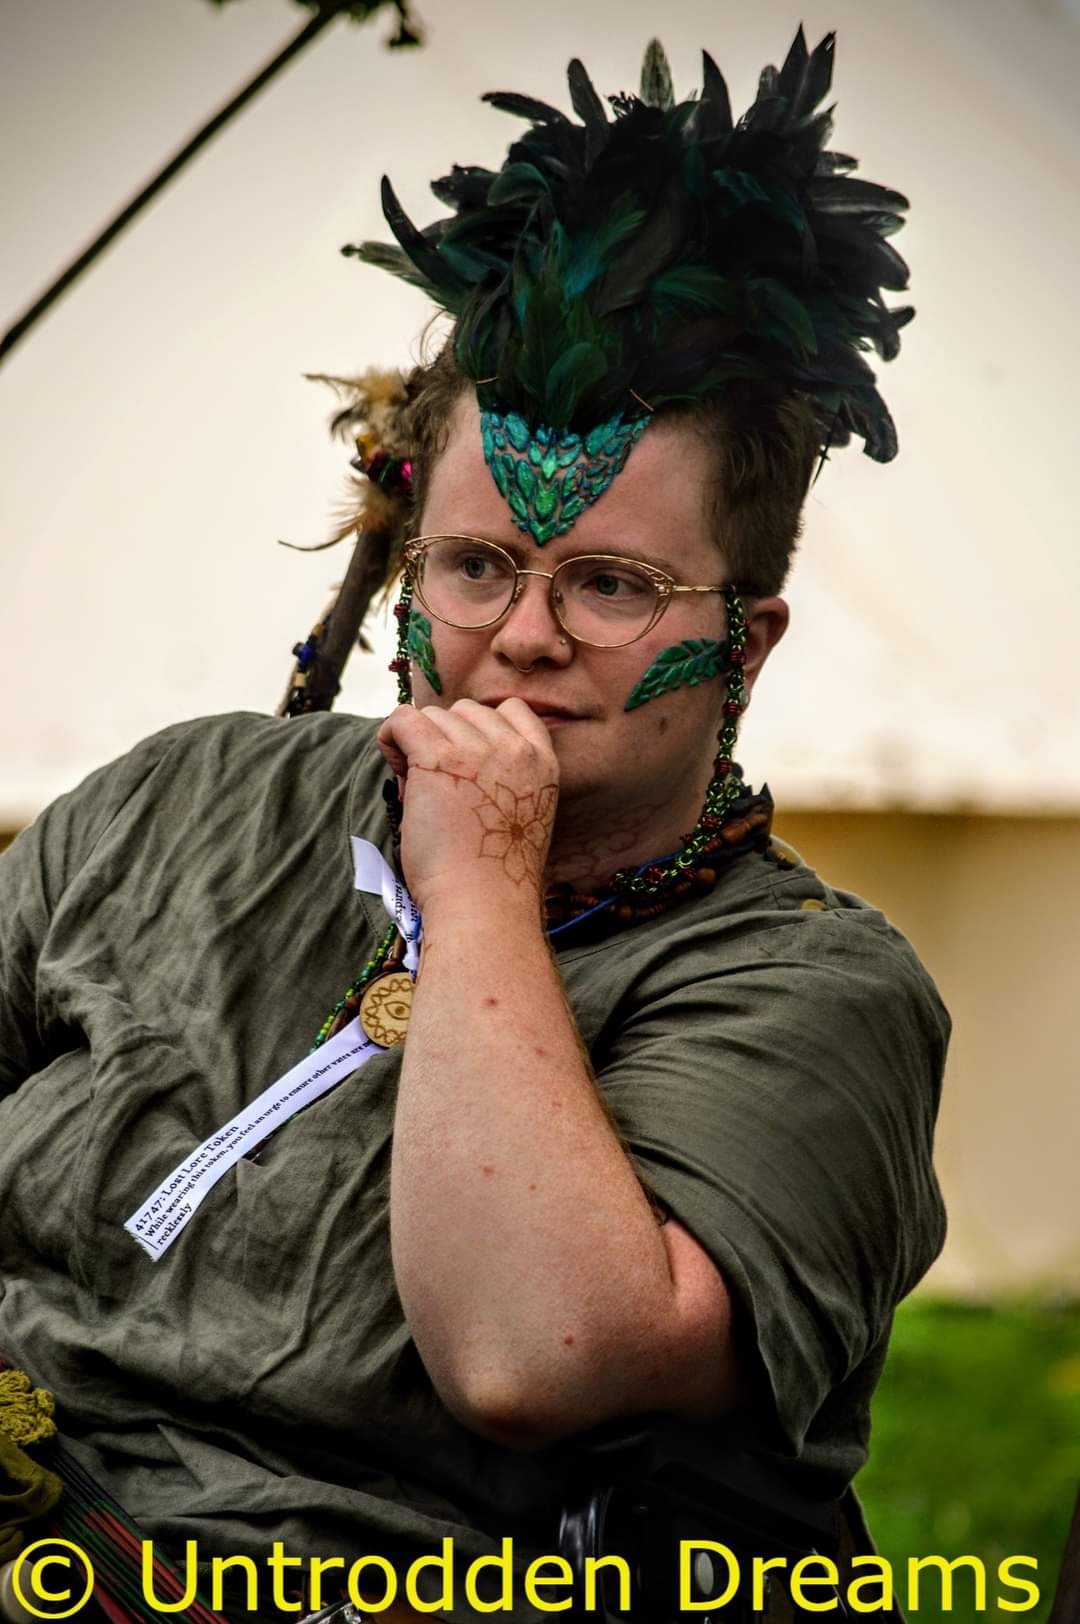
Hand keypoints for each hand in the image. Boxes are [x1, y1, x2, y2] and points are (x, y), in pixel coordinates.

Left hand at [376, 700, 559, 912]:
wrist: (481, 902)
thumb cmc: (492, 876)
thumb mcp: (517, 817)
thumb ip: (501, 779)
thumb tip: (448, 754)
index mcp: (542, 762)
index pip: (512, 709)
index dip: (479, 729)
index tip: (465, 763)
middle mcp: (514, 748)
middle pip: (466, 711)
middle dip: (446, 739)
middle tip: (437, 785)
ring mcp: (477, 749)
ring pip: (433, 716)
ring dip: (418, 745)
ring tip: (418, 790)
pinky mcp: (438, 756)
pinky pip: (403, 719)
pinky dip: (390, 736)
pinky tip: (396, 768)